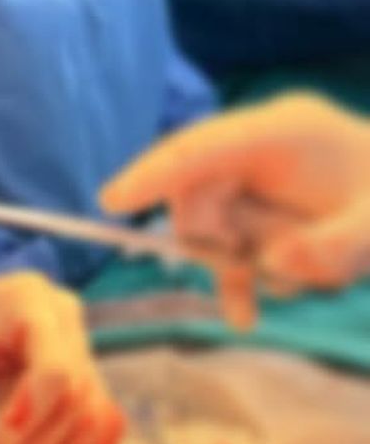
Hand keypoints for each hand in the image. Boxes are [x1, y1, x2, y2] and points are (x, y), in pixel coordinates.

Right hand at [102, 95, 369, 325]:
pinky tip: (248, 313)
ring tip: (269, 297)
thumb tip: (271, 266)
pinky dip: (237, 274)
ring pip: (211, 219)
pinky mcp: (263, 199)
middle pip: (198, 188)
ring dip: (233, 264)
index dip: (153, 174)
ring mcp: (261, 170)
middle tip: (247, 276)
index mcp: (285, 130)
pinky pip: (229, 236)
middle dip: (211, 239)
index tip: (112, 203)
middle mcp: (262, 143)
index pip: (200, 147)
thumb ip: (332, 248)